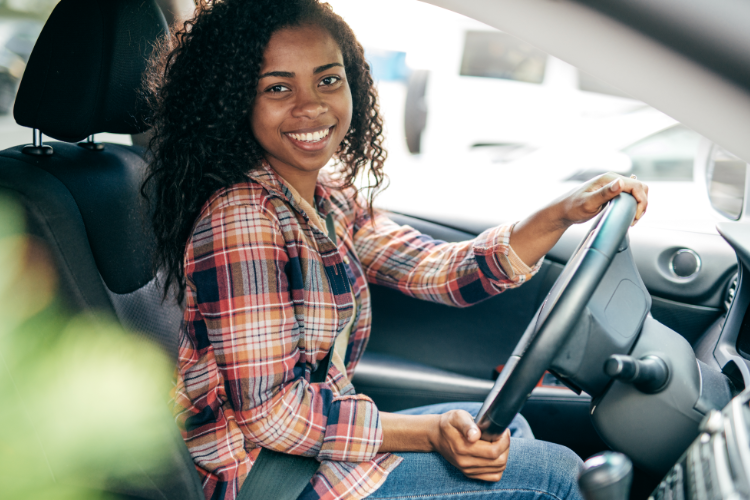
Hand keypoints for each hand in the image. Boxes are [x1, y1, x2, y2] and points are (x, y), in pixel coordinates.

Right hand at [429, 410, 510, 481]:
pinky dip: (498, 467)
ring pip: (498, 470)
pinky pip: (492, 476)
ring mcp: (467, 469)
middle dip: (505, 447)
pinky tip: (495, 455)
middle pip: (499, 462)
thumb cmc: (449, 424)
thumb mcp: (457, 417)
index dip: (504, 441)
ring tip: (499, 444)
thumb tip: (474, 435)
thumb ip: (467, 425)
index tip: (502, 430)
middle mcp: (465, 462)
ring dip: (503, 456)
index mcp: (462, 448)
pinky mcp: (469, 473)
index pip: (493, 451)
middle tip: (502, 436)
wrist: (436, 435)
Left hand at [509, 173, 647, 267]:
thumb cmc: (572, 207)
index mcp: (608, 179)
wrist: (562, 211)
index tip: (635, 216)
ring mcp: (612, 186)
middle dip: (642, 203)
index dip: (641, 201)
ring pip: (637, 192)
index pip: (636, 186)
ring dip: (639, 205)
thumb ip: (605, 193)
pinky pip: (629, 195)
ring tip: (631, 219)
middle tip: (634, 219)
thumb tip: (619, 182)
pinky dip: (634, 204)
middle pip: (640, 187)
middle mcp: (612, 180)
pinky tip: (630, 212)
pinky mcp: (611, 194)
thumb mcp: (588, 203)